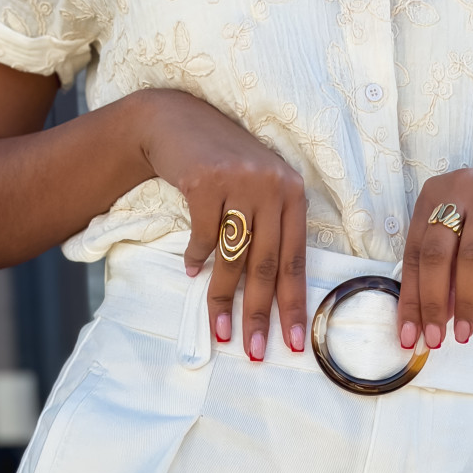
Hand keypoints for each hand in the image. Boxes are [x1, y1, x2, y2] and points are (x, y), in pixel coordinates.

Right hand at [138, 88, 307, 359]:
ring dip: (222, 299)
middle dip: (258, 314)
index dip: (294, 305)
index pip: (295, 261)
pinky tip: (191, 271)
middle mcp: (272, 187)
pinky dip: (197, 258)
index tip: (294, 343)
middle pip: (266, 266)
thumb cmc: (223, 166)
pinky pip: (204, 236)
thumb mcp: (257, 191)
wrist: (177, 121)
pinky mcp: (205, 180)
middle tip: (253, 351)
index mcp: (293, 196)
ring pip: (234, 257)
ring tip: (220, 330)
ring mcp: (240, 181)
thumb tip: (268, 296)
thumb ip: (268, 233)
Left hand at [398, 147, 472, 347]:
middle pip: (437, 256)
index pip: (413, 254)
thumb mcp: (459, 230)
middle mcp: (456, 189)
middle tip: (435, 339)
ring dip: (464, 300)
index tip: (410, 335)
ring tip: (463, 330)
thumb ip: (444, 266)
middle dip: (433, 304)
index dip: (410, 298)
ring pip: (470, 257)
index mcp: (431, 196)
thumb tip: (432, 316)